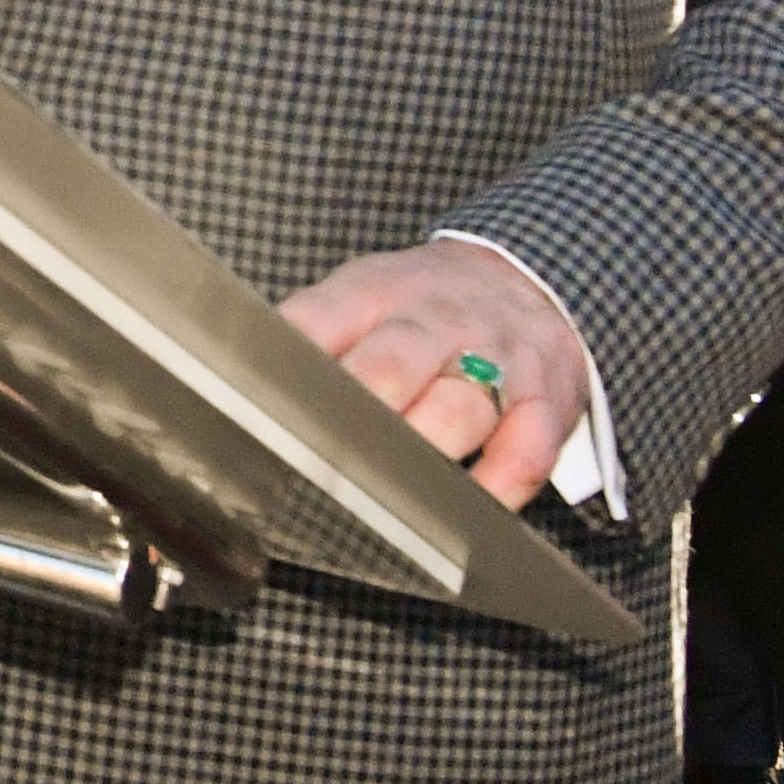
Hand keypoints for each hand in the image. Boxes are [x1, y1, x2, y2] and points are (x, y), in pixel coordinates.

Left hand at [280, 238, 596, 509]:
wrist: (524, 274)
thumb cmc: (420, 303)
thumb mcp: (358, 294)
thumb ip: (308, 337)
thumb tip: (236, 389)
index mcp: (371, 292)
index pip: (314, 327)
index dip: (282, 378)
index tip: (251, 423)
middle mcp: (433, 319)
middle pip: (387, 369)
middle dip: (350, 424)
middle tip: (314, 470)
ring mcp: (495, 357)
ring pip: (456, 411)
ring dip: (419, 456)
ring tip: (384, 498)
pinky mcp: (546, 398)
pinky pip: (528, 447)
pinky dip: (499, 484)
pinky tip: (468, 509)